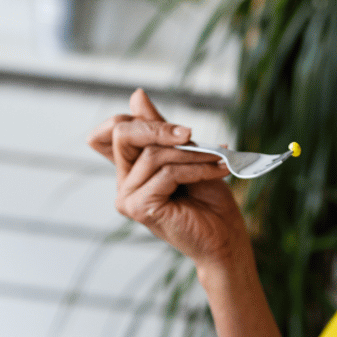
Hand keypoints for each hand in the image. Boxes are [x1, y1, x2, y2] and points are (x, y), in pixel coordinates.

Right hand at [88, 89, 248, 266]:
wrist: (225, 241)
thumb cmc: (209, 202)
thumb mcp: (187, 155)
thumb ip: (161, 129)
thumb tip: (136, 95)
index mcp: (130, 171)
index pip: (110, 132)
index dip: (136, 120)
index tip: (180, 131)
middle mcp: (122, 184)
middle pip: (122, 134)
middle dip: (160, 128)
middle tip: (192, 134)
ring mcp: (127, 197)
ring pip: (153, 154)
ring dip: (192, 153)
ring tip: (218, 160)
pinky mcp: (139, 208)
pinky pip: (167, 173)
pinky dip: (196, 169)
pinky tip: (217, 172)